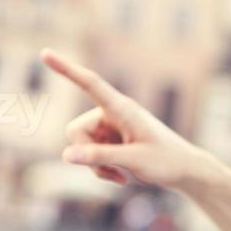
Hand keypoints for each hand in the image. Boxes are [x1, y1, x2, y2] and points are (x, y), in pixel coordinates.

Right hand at [41, 48, 215, 188]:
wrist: (185, 172)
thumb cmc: (166, 162)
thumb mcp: (132, 161)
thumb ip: (99, 157)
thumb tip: (66, 155)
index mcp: (121, 108)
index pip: (90, 84)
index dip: (66, 69)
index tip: (45, 54)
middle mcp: (113, 114)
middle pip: (76, 131)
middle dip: (87, 154)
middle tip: (114, 170)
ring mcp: (111, 128)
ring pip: (82, 147)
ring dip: (97, 166)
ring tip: (122, 175)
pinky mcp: (112, 141)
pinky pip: (92, 155)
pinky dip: (103, 169)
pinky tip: (123, 177)